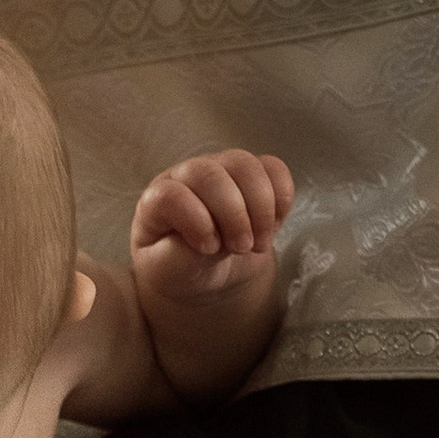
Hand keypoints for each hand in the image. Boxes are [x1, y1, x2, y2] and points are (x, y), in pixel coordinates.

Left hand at [130, 149, 294, 301]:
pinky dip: (281, 198)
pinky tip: (273, 226)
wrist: (206, 270)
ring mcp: (220, 169)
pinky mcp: (252, 175)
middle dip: (233, 216)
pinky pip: (274, 168)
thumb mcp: (167, 272)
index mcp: (157, 199)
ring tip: (259, 244)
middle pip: (210, 175)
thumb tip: (210, 241)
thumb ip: (178, 257)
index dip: (195, 222)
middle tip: (241, 249)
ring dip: (261, 209)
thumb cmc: (179, 268)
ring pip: (245, 165)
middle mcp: (186, 176)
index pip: (171, 195)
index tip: (208, 249)